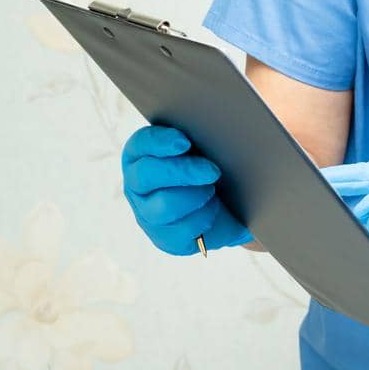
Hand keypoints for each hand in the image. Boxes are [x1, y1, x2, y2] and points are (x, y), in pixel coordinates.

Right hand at [121, 126, 249, 255]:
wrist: (230, 208)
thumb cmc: (212, 169)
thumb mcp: (206, 150)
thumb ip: (201, 137)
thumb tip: (216, 131)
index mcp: (141, 155)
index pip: (140, 144)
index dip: (160, 142)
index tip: (185, 142)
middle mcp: (138, 184)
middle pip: (148, 174)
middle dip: (183, 171)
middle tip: (213, 171)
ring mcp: (147, 213)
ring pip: (164, 205)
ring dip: (195, 196)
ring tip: (212, 190)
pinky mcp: (164, 238)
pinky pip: (182, 228)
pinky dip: (204, 217)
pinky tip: (213, 209)